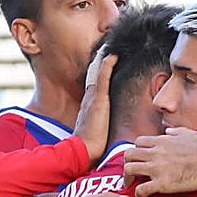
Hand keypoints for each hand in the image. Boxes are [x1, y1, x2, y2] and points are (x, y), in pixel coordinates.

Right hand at [74, 49, 116, 163]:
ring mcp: (92, 98)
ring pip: (97, 72)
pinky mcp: (98, 100)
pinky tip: (113, 55)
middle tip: (106, 46)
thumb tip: (107, 134)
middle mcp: (88, 98)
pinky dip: (107, 65)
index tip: (105, 61)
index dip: (98, 72)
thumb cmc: (91, 146)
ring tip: (109, 45)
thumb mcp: (97, 134)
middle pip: (94, 74)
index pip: (94, 84)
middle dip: (99, 60)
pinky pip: (102, 77)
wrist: (83, 151)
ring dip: (103, 58)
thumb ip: (101, 129)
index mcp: (89, 105)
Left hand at [124, 128, 196, 196]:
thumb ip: (175, 132)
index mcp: (162, 141)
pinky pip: (141, 189)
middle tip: (131, 174)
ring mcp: (158, 168)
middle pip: (129, 155)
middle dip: (127, 164)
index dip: (136, 152)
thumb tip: (168, 132)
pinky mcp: (163, 183)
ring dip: (128, 179)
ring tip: (132, 186)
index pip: (138, 142)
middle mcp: (156, 152)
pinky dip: (138, 195)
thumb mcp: (189, 133)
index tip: (139, 160)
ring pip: (129, 170)